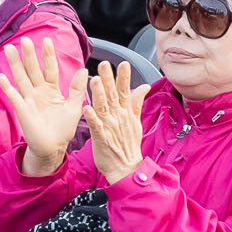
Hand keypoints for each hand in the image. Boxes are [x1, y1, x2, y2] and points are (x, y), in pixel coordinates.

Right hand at [0, 35, 87, 177]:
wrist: (53, 148)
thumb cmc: (63, 129)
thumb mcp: (74, 107)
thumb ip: (77, 89)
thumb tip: (84, 69)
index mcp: (52, 90)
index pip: (50, 68)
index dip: (48, 55)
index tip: (47, 40)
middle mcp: (39, 92)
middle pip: (33, 69)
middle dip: (29, 55)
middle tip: (25, 39)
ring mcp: (29, 100)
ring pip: (21, 78)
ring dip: (15, 64)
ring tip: (8, 49)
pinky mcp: (22, 110)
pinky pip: (14, 96)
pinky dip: (7, 87)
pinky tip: (1, 76)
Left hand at [85, 59, 144, 185]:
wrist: (126, 167)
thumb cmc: (128, 144)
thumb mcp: (136, 121)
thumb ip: (137, 102)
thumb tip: (144, 86)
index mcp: (125, 112)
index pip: (125, 91)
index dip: (123, 77)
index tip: (123, 63)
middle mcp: (118, 117)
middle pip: (113, 95)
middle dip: (109, 79)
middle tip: (105, 64)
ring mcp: (109, 126)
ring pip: (103, 107)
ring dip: (99, 94)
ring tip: (95, 80)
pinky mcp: (101, 137)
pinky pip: (95, 125)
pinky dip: (91, 117)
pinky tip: (86, 108)